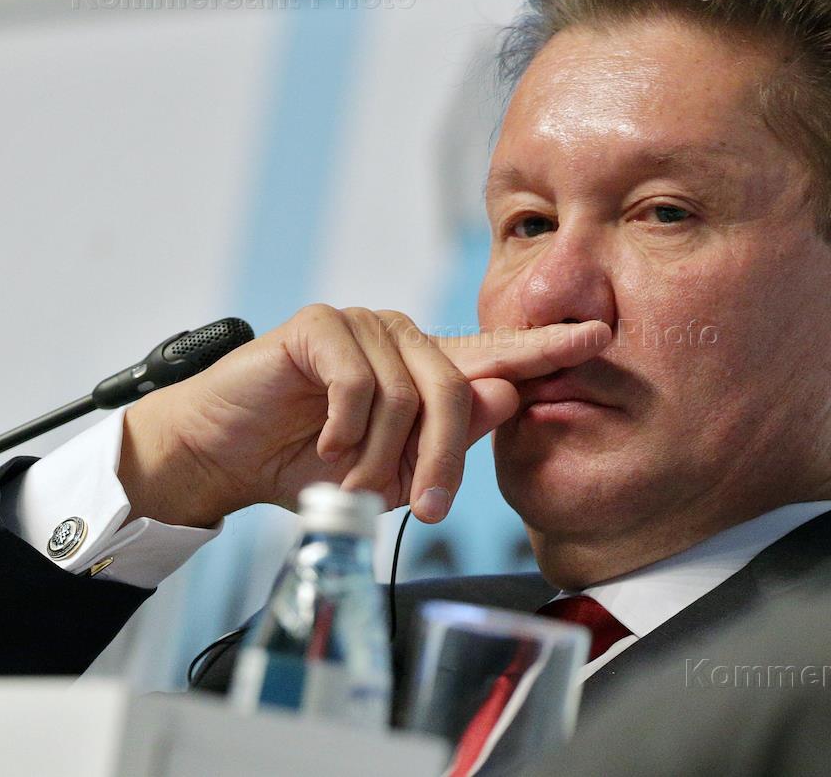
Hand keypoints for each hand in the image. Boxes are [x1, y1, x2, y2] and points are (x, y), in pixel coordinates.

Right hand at [117, 305, 610, 526]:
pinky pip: (358, 380)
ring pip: (406, 393)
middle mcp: (403, 338)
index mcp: (428, 369)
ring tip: (349, 475)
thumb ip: (453, 436)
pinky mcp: (321, 326)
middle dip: (444, 458)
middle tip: (428, 505)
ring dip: (379, 453)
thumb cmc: (314, 465)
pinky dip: (344, 426)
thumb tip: (509, 395)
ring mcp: (363, 326)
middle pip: (456, 390)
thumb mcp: (394, 469)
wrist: (228, 459)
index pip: (499, 355)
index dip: (549, 346)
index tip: (602, 334)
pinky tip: (322, 443)